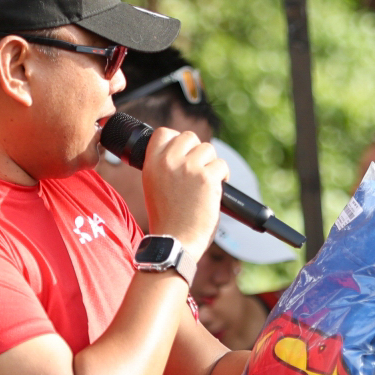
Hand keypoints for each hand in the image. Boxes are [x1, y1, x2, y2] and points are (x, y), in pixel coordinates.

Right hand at [140, 128, 225, 251]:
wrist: (175, 242)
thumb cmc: (168, 220)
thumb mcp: (155, 187)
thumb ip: (165, 168)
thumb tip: (186, 153)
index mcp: (151, 164)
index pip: (164, 133)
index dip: (177, 140)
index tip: (184, 155)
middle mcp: (168, 162)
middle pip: (189, 137)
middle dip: (197, 152)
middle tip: (199, 171)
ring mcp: (188, 168)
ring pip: (208, 149)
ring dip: (211, 164)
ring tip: (207, 183)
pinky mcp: (206, 178)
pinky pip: (221, 165)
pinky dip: (223, 176)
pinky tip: (216, 189)